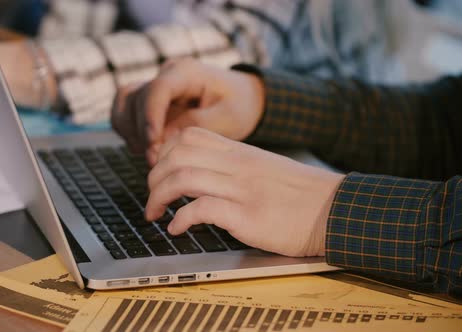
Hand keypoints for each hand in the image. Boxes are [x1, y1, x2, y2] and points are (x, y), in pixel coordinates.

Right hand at [111, 59, 264, 163]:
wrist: (242, 100)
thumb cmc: (238, 107)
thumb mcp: (226, 118)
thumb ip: (195, 126)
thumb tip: (164, 138)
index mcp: (187, 72)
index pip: (157, 89)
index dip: (150, 117)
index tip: (153, 144)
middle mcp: (165, 74)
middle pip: (135, 97)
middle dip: (141, 132)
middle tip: (155, 160)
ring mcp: (154, 85)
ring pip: (123, 103)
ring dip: (130, 132)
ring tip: (150, 155)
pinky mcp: (147, 100)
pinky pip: (124, 111)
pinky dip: (128, 131)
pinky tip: (145, 148)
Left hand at [144, 127, 344, 256]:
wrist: (336, 210)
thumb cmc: (300, 195)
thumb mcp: (264, 168)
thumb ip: (233, 167)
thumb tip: (201, 176)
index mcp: (240, 153)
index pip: (188, 138)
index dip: (163, 156)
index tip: (159, 176)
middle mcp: (237, 165)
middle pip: (177, 155)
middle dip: (153, 178)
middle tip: (152, 199)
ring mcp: (242, 189)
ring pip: (182, 178)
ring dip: (158, 198)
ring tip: (155, 214)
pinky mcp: (248, 216)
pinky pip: (200, 209)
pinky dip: (180, 219)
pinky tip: (177, 229)